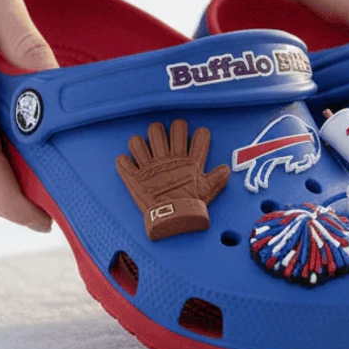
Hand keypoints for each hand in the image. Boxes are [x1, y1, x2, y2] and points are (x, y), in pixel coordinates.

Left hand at [116, 120, 229, 239]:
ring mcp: (150, 165)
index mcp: (189, 161)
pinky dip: (123, 161)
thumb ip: (217, 179)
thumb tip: (226, 169)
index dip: (200, 134)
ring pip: (142, 139)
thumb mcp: (208, 192)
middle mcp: (170, 158)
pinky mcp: (135, 176)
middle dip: (173, 129)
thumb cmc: (190, 206)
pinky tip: (128, 162)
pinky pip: (123, 161)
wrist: (172, 219)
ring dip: (142, 141)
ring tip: (145, 147)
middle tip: (171, 137)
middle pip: (172, 130)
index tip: (199, 137)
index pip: (199, 138)